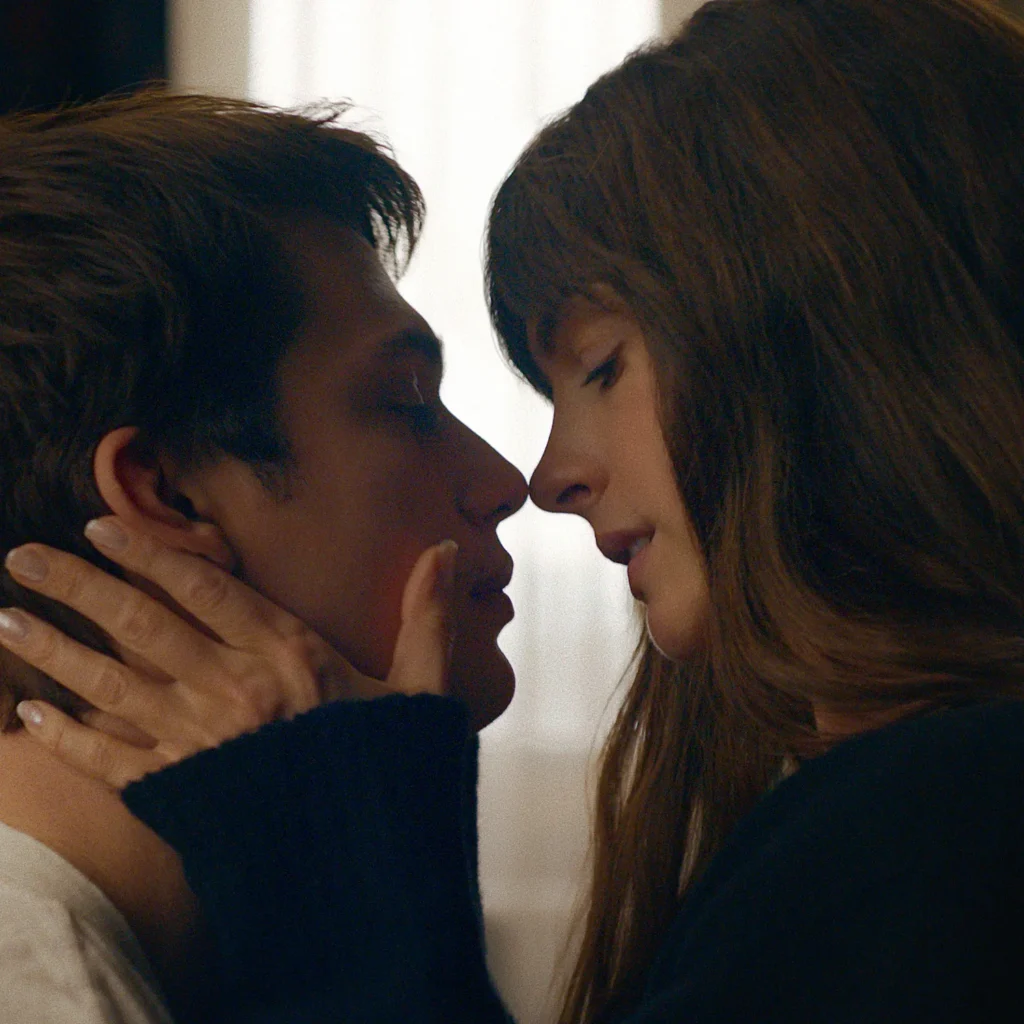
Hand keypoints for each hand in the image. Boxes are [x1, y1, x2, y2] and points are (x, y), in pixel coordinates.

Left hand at [0, 517, 456, 787]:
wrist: (366, 865)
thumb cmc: (391, 769)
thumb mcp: (422, 689)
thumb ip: (427, 617)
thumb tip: (446, 550)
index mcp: (291, 657)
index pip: (209, 589)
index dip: (153, 554)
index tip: (103, 527)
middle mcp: (236, 690)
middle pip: (143, 625)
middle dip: (78, 585)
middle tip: (22, 556)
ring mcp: (201, 743)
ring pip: (112, 684)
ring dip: (53, 650)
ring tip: (5, 619)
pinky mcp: (180, 792)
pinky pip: (111, 761)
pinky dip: (67, 739)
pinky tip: (28, 718)